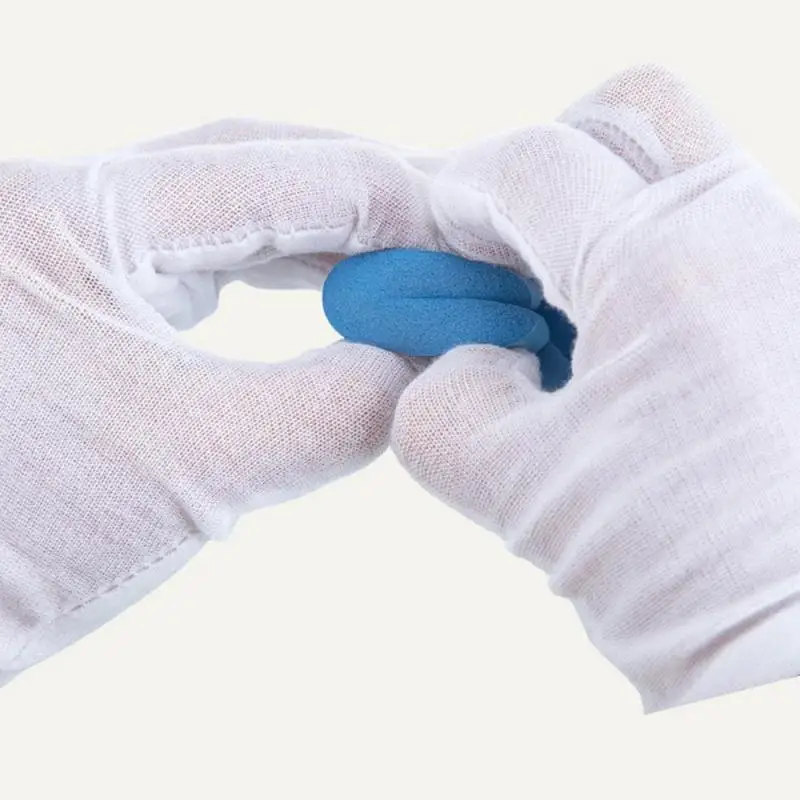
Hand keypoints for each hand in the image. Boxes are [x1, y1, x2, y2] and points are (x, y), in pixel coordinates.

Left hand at [0, 119, 437, 680]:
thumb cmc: (8, 549)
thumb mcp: (198, 470)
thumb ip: (337, 407)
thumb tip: (433, 367)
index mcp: (80, 207)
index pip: (294, 175)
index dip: (409, 217)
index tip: (486, 267)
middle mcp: (74, 202)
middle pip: (268, 170)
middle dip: (381, 216)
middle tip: (466, 260)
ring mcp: (77, 245)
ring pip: (241, 212)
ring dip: (338, 244)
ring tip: (419, 278)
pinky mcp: (87, 297)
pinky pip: (213, 262)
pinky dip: (290, 279)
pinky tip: (339, 298)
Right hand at [392, 66, 799, 710]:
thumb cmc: (684, 588)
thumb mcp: (509, 486)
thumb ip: (438, 396)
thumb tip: (450, 355)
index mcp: (670, 261)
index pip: (531, 166)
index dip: (453, 196)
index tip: (421, 241)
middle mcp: (754, 232)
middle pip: (628, 115)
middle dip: (544, 164)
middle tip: (499, 250)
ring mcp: (793, 262)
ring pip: (678, 166)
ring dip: (594, 215)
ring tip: (553, 315)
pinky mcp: (799, 306)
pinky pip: (714, 231)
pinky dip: (643, 259)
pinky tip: (611, 346)